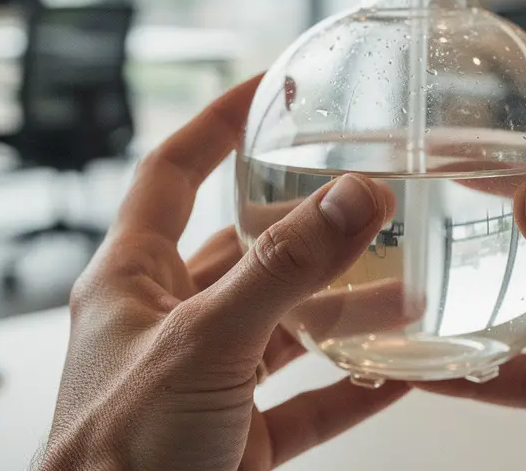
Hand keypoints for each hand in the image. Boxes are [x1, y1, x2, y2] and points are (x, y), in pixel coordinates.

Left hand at [41, 76, 407, 470]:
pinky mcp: (240, 435)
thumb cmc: (115, 454)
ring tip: (410, 284)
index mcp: (134, 280)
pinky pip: (309, 399)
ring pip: (288, 327)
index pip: (172, 174)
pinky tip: (404, 371)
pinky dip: (357, 386)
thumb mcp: (203, 344)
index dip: (215, 124)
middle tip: (370, 194)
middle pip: (248, 252)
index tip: (268, 90)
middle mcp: (172, 322)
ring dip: (348, 309)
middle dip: (310, 226)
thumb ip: (282, 272)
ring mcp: (209, 378)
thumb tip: (352, 197)